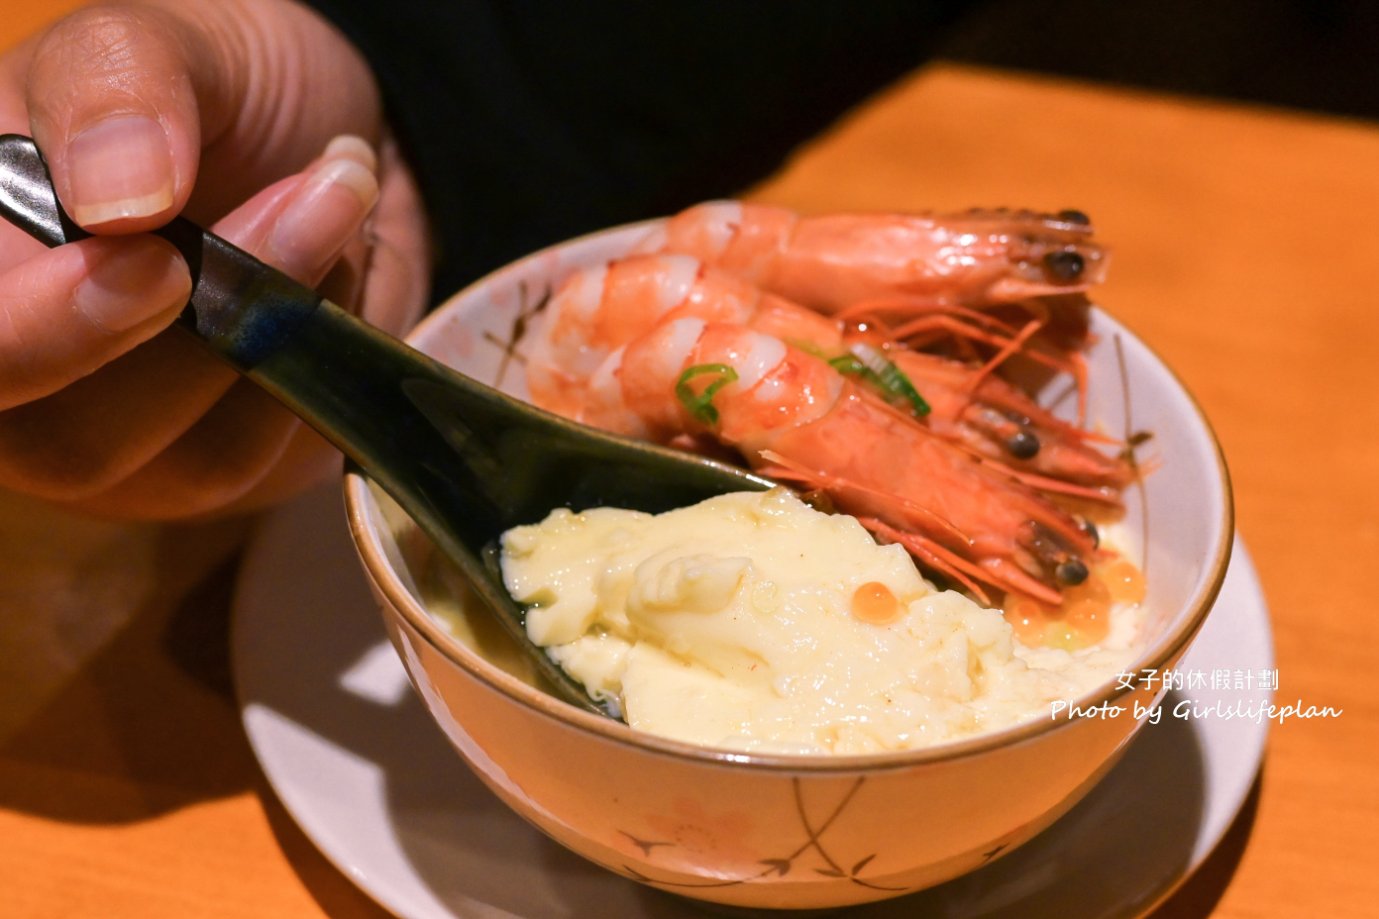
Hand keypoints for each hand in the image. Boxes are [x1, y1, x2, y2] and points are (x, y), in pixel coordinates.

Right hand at [0, 0, 430, 517]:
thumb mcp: (154, 39)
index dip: (45, 332)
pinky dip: (324, 358)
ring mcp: (132, 443)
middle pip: (72, 442)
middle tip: (307, 199)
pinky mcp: (232, 467)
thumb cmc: (210, 91)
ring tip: (334, 200)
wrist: (324, 138)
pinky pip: (281, 460)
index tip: (158, 257)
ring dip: (285, 325)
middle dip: (207, 328)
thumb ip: (115, 85)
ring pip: (196, 460)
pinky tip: (339, 266)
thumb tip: (115, 201)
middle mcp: (32, 382)